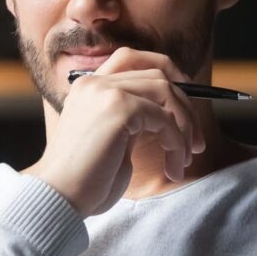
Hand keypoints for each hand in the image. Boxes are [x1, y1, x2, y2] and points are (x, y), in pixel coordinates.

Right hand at [27, 48, 206, 216]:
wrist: (60, 197)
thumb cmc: (85, 181)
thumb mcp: (112, 140)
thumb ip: (132, 120)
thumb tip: (171, 115)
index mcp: (88, 86)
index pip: (132, 58)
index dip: (167, 72)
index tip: (186, 102)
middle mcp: (95, 82)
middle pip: (157, 73)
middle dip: (185, 106)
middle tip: (196, 142)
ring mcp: (106, 91)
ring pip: (166, 91)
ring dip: (185, 126)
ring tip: (184, 158)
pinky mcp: (119, 108)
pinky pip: (164, 118)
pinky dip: (177, 142)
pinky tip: (173, 165)